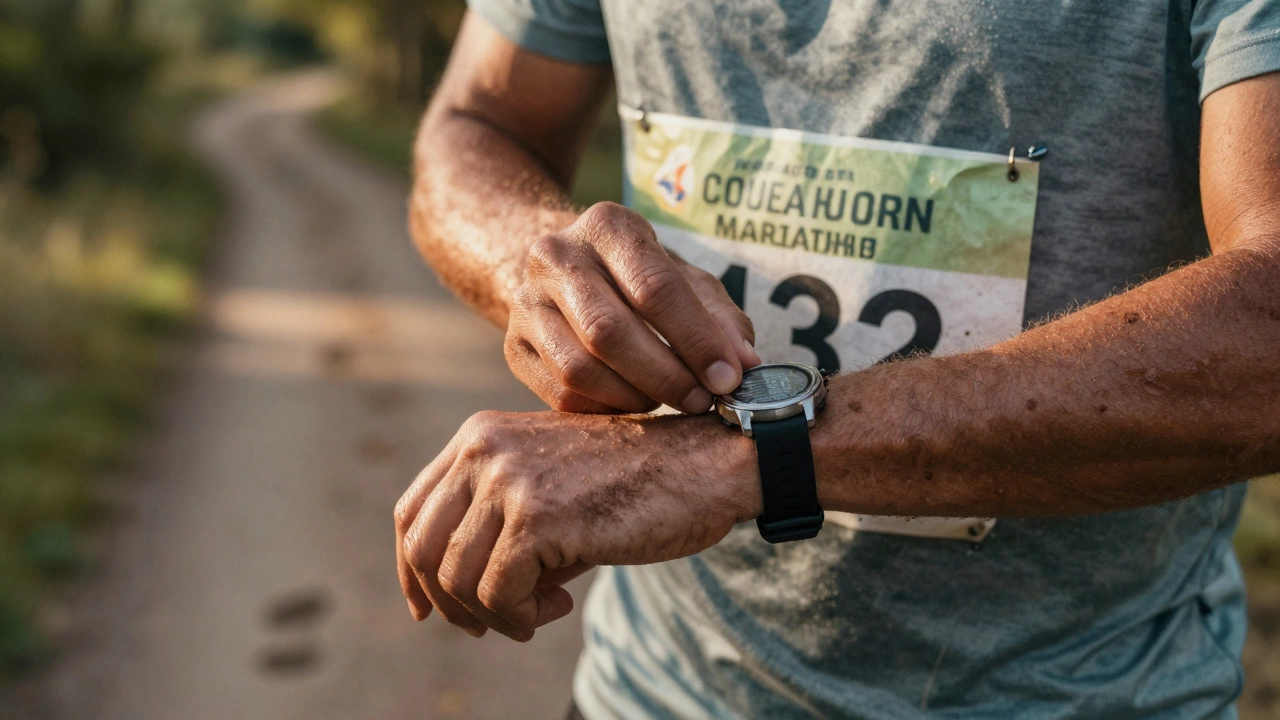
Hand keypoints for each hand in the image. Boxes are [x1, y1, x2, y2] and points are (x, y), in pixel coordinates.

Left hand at [394, 410, 757, 639]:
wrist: (706, 464)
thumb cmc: (639, 481)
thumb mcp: (552, 489)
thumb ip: (497, 524)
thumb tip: (448, 597)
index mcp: (481, 436)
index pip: (411, 512)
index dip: (411, 570)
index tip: (429, 609)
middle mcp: (484, 450)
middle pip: (423, 549)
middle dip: (451, 603)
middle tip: (494, 623)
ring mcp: (508, 480)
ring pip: (457, 579)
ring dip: (495, 614)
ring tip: (542, 609)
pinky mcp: (537, 517)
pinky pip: (498, 595)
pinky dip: (521, 618)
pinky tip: (562, 604)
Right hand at [504, 202, 760, 414]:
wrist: (559, 271)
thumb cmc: (636, 276)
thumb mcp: (684, 279)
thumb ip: (719, 318)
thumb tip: (745, 364)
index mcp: (607, 226)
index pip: (654, 287)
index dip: (696, 339)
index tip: (728, 378)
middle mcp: (556, 256)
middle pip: (609, 331)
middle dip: (665, 375)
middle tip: (700, 400)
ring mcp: (526, 302)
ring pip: (579, 368)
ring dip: (633, 395)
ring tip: (665, 399)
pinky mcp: (514, 347)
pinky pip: (561, 394)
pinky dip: (605, 409)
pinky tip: (631, 401)